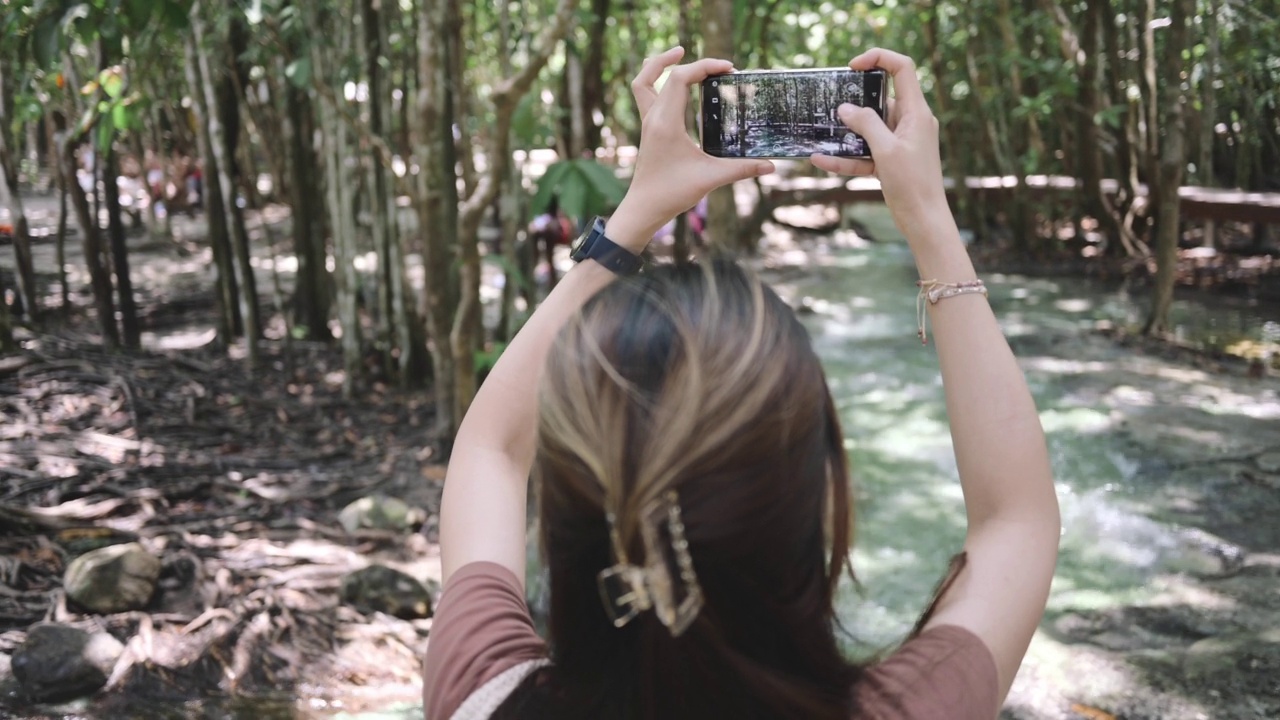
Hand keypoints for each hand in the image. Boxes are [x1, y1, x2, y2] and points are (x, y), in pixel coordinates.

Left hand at [606, 47, 775, 251]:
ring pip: (643, 81)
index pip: (680, 78)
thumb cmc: (672, 194)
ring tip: (680, 54)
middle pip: (661, 73)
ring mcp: (647, 123)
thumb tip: (770, 166)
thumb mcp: (710, 179)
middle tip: (714, 64)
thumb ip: (741, 169)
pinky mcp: (648, 130)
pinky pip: (646, 95)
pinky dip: (658, 81)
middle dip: (686, 61)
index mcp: (666, 123)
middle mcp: (653, 118)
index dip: (704, 66)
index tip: (728, 69)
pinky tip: (678, 86)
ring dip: (658, 65)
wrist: (644, 208)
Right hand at [810, 48, 951, 244]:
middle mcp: (910, 122)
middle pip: (881, 99)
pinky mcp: (890, 160)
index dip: (879, 59)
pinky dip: (846, 157)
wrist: (923, 220)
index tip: (853, 66)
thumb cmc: (913, 184)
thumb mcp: (886, 151)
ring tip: (820, 134)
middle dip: (854, 102)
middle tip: (830, 105)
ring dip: (846, 134)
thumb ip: (866, 125)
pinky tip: (821, 161)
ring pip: (869, 129)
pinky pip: (865, 152)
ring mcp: (900, 142)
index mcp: (916, 112)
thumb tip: (845, 108)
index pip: (903, 69)